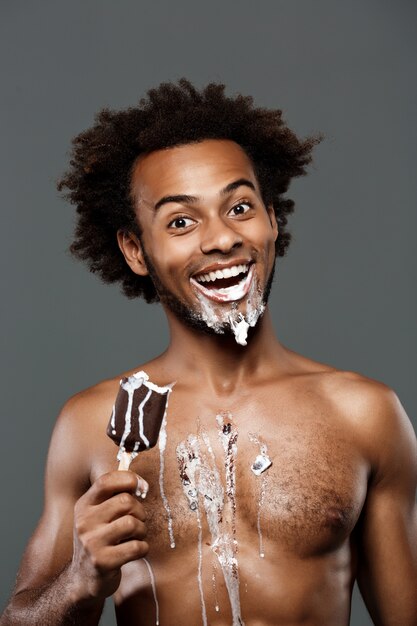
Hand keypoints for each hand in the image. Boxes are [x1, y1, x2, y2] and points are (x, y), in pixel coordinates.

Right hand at [70, 470, 148, 600]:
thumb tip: (141, 482)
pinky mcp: (102, 563)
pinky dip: (143, 548)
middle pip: (125, 501)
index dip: (129, 479)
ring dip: (142, 530)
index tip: (141, 488)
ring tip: (135, 537)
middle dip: (139, 510)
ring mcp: (91, 543)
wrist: (83, 578)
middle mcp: (84, 522)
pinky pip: (136, 547)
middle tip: (137, 521)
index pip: (106, 481)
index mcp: (84, 505)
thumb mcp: (98, 514)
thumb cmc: (100, 539)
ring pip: (132, 523)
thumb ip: (115, 495)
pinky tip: (134, 552)